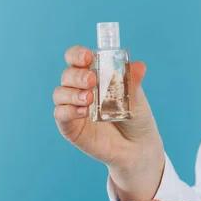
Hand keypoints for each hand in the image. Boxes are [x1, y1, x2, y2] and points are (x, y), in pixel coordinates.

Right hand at [53, 45, 164, 200]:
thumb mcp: (137, 98)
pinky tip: (83, 111)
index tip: (88, 57)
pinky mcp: (70, 127)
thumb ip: (133, 82)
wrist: (138, 146)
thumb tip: (139, 66)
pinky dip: (68, 110)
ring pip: (60, 93)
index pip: (78, 59)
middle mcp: (80, 89)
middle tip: (93, 81)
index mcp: (94, 75)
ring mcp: (73, 107)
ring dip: (72, 93)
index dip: (78, 54)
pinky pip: (61, 115)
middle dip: (77, 75)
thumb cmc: (136, 117)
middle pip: (68, 74)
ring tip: (90, 99)